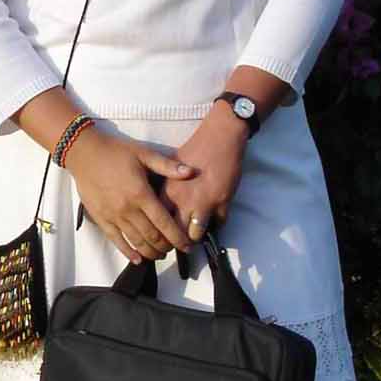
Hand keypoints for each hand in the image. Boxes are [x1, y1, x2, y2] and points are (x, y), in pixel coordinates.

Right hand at [64, 128, 195, 261]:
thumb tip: (191, 172)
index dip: (178, 237)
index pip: (164, 222)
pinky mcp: (101, 219)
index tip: (187, 245)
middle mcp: (128, 209)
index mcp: (141, 194)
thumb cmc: (115, 152)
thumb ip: (168, 166)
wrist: (84, 153)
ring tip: (160, 254)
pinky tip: (137, 258)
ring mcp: (113, 216)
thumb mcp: (144, 154)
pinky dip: (128, 252)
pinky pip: (116, 241)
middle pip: (152, 236)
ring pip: (136, 242)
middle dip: (167, 247)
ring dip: (151, 252)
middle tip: (176, 249)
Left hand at [161, 105, 247, 241]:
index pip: (158, 221)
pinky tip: (214, 220)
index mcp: (168, 190)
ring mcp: (204, 203)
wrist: (220, 137)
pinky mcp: (222, 203)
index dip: (159, 231)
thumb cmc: (195, 148)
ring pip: (195, 235)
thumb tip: (157, 200)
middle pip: (174, 233)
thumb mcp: (172, 165)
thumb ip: (165, 184)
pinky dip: (217, 224)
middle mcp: (183, 200)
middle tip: (178, 243)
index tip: (161, 235)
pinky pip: (219, 224)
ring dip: (196, 236)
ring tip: (195, 236)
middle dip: (176, 241)